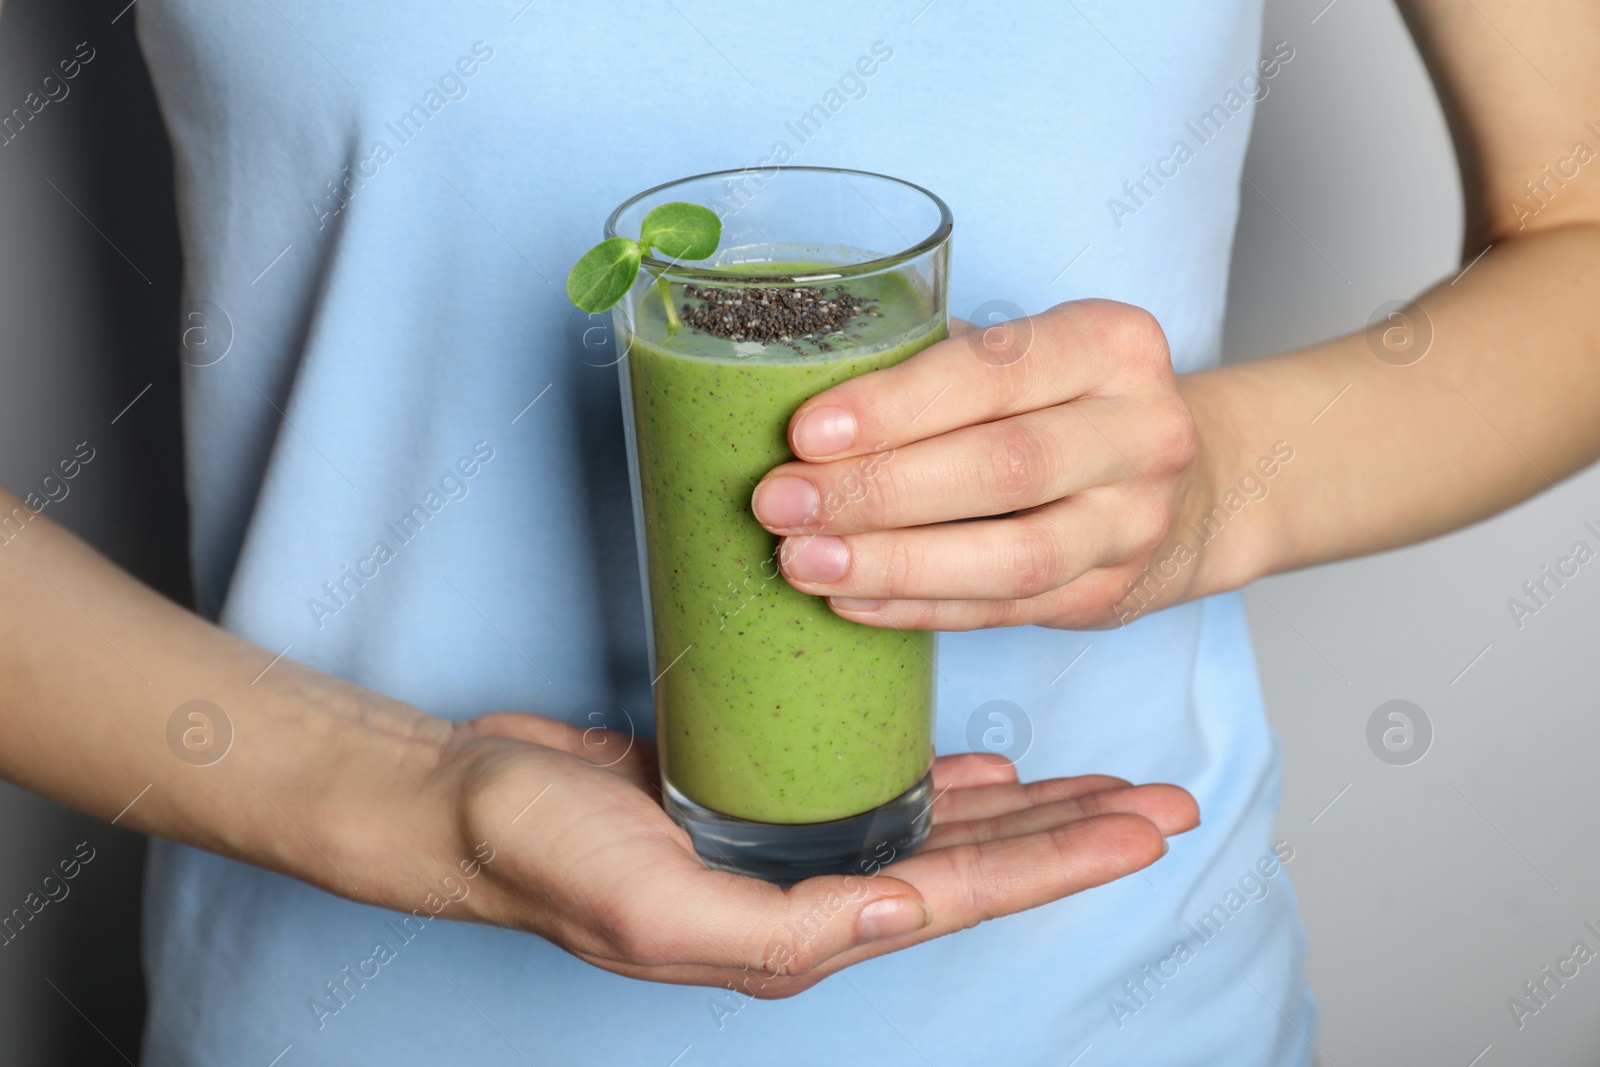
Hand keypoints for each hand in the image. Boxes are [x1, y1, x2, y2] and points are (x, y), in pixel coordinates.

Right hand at [439, 710, 1196, 997]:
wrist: (464, 804)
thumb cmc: (543, 853)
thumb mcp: (653, 901)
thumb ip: (781, 924)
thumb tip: (899, 910)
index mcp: (799, 932)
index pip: (960, 895)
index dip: (1060, 862)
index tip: (1145, 826)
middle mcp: (808, 895)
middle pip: (972, 862)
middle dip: (1071, 834)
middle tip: (1161, 800)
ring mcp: (786, 845)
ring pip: (936, 826)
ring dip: (1022, 807)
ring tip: (1097, 786)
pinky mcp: (757, 796)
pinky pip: (874, 788)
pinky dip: (939, 779)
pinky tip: (980, 767)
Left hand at [751, 300, 1203, 629]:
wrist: (1190, 486)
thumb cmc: (1069, 402)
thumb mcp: (1030, 355)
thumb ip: (939, 367)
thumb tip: (795, 395)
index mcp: (1112, 345)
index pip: (995, 371)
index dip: (897, 405)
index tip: (806, 432)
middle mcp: (1142, 432)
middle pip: (1004, 466)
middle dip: (878, 488)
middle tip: (780, 501)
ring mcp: (1134, 523)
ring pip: (1012, 556)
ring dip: (894, 563)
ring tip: (802, 562)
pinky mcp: (1111, 595)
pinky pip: (1005, 611)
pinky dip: (920, 608)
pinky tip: (851, 600)